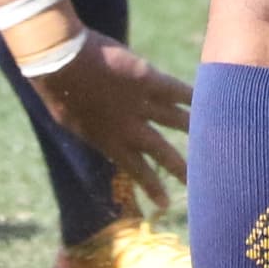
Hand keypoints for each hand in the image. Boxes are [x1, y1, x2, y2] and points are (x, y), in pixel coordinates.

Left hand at [29, 30, 192, 209]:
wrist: (60, 64)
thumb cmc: (57, 90)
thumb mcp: (72, 119)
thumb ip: (93, 126)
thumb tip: (100, 128)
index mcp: (108, 141)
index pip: (136, 169)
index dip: (152, 186)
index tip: (165, 204)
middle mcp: (128, 127)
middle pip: (160, 151)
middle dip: (179, 168)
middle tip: (195, 182)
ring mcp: (140, 102)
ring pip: (174, 121)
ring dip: (194, 130)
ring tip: (211, 141)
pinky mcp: (146, 79)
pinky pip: (174, 90)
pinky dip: (191, 95)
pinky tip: (207, 98)